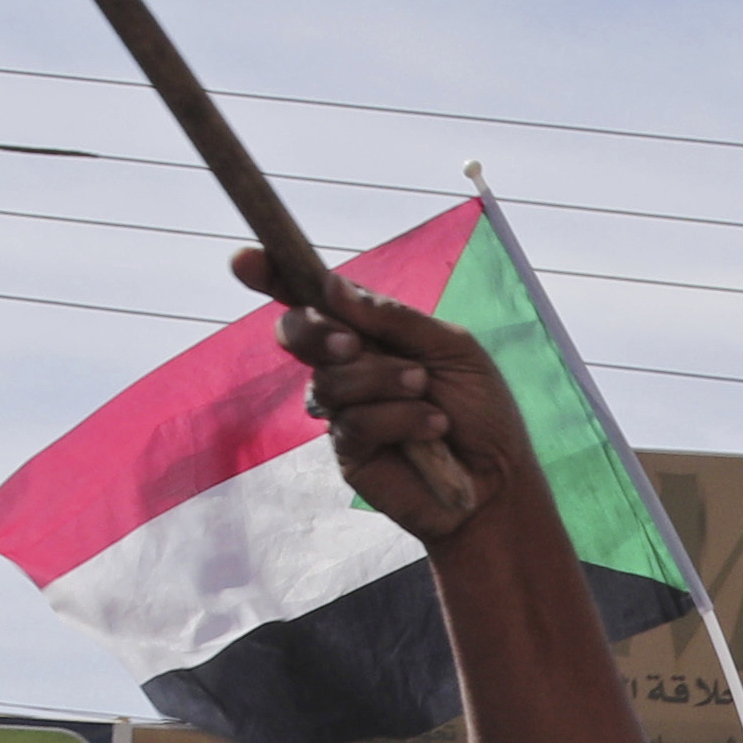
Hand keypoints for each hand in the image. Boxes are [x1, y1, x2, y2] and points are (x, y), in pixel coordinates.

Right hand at [252, 244, 519, 547]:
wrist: (499, 481)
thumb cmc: (481, 412)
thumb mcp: (452, 349)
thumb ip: (395, 319)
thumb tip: (333, 288)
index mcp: (371, 332)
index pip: (313, 298)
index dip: (274, 276)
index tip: (243, 261)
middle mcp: (349, 366)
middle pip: (298, 334)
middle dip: (316, 332)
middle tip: (352, 344)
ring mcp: (343, 410)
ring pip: (328, 379)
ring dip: (381, 379)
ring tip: (424, 389)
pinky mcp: (348, 452)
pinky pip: (352, 421)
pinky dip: (398, 417)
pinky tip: (431, 428)